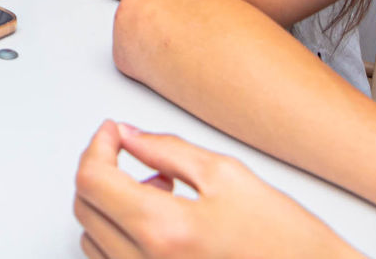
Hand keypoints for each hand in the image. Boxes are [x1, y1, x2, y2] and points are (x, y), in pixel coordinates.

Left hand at [74, 121, 358, 258]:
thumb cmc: (290, 244)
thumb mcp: (229, 176)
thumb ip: (167, 149)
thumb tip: (128, 135)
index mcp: (163, 230)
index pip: (91, 179)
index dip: (97, 145)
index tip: (113, 132)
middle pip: (85, 207)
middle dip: (101, 170)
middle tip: (132, 152)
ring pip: (92, 239)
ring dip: (109, 206)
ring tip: (157, 190)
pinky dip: (119, 237)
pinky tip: (159, 221)